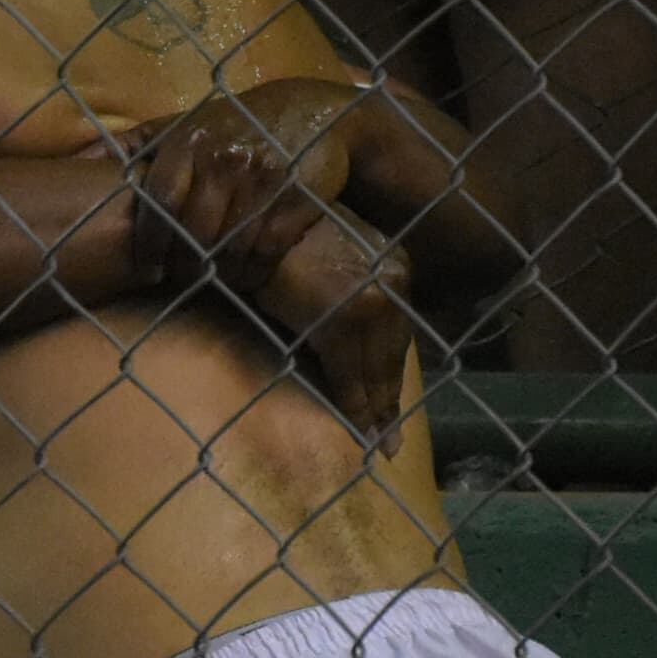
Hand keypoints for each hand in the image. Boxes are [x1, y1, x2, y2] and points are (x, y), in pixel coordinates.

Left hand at [133, 89, 354, 294]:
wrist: (312, 110)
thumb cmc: (234, 122)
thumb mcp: (180, 122)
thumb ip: (130, 145)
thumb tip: (72, 164)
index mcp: (190, 140)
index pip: (160, 201)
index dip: (150, 242)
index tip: (147, 268)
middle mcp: (225, 159)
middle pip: (194, 232)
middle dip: (183, 265)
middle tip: (179, 280)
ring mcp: (263, 181)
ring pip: (230, 248)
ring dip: (219, 275)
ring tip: (211, 281)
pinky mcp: (297, 200)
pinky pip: (267, 252)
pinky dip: (253, 273)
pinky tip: (244, 276)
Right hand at [253, 201, 420, 439]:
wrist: (260, 215)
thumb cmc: (286, 236)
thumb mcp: (332, 261)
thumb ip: (350, 293)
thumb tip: (349, 336)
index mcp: (394, 264)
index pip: (396, 334)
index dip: (393, 375)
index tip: (395, 408)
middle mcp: (392, 284)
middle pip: (392, 357)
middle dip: (389, 401)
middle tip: (390, 442)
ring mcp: (371, 303)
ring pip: (376, 371)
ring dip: (374, 411)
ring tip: (375, 442)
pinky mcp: (344, 322)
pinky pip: (350, 376)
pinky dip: (354, 406)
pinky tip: (358, 430)